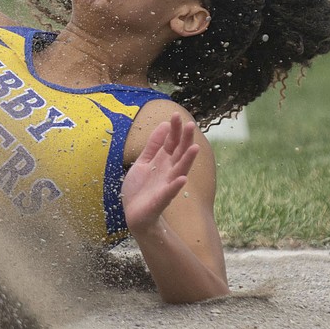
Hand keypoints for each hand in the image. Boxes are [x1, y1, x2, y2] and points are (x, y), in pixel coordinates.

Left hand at [122, 113, 199, 233]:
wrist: (135, 213)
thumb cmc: (140, 187)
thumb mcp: (143, 161)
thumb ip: (153, 145)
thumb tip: (164, 124)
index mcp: (162, 161)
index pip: (171, 142)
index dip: (174, 129)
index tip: (176, 114)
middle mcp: (168, 171)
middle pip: (179, 153)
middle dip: (184, 140)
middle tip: (190, 125)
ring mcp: (166, 185)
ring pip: (179, 170)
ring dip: (187, 160)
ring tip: (194, 148)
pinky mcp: (160, 200)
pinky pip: (169, 192)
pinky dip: (175, 186)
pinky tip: (182, 179)